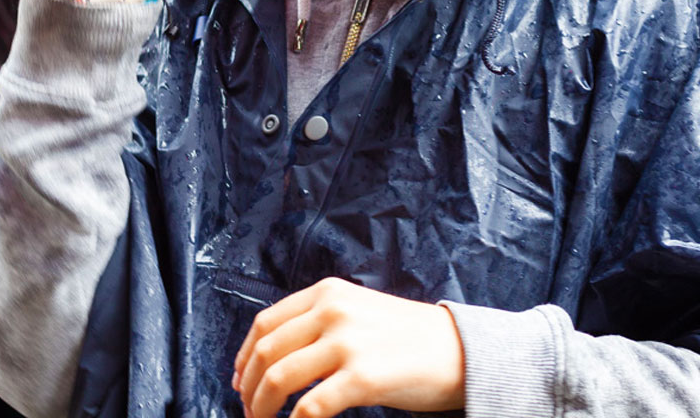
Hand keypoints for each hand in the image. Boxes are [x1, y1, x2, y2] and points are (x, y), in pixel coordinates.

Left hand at [232, 278, 465, 417]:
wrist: (460, 350)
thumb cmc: (407, 338)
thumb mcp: (357, 311)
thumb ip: (318, 323)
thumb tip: (273, 358)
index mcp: (327, 293)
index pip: (265, 323)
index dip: (244, 356)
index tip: (240, 380)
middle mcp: (332, 311)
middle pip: (265, 351)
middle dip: (249, 387)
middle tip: (249, 410)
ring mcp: (346, 343)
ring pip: (279, 378)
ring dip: (262, 407)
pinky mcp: (362, 377)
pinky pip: (310, 408)